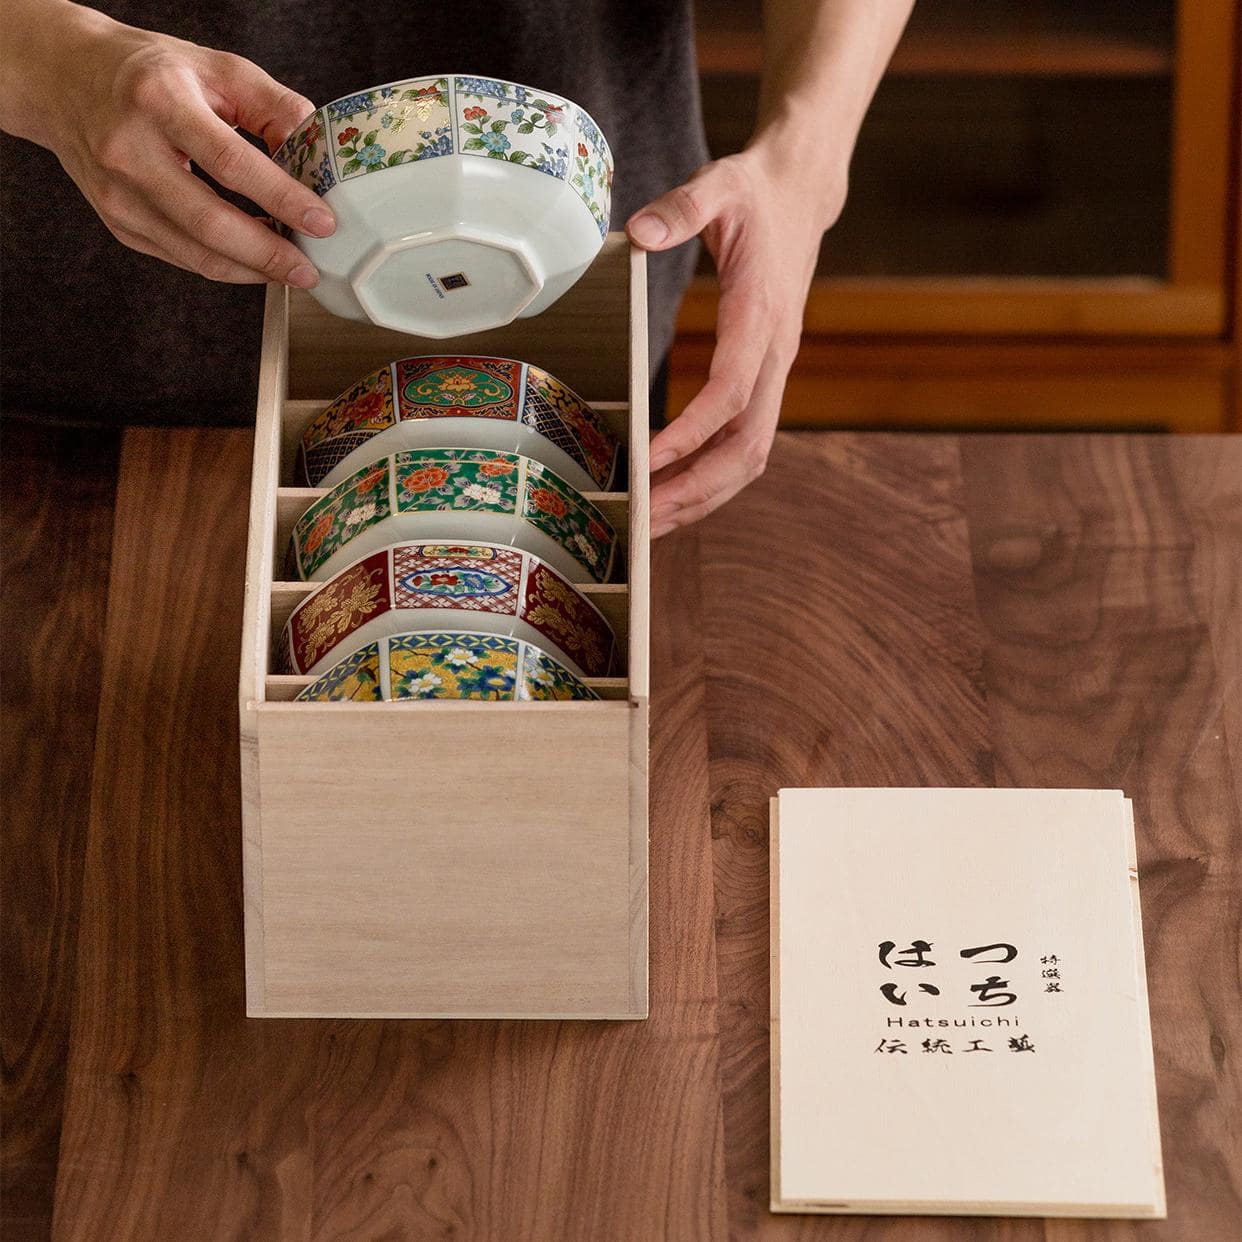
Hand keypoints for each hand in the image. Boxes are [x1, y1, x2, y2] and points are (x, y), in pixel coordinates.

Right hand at [2, 2, 331, 285]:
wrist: (64, 77)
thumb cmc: (148, 72)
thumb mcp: (215, 67)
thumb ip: (274, 106)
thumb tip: (319, 155)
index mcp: (158, 100)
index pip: (231, 163)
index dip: (282, 199)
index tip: (322, 222)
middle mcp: (130, 149)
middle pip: (211, 223)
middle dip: (269, 255)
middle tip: (309, 269)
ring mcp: (118, 193)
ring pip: (196, 253)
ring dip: (251, 269)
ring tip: (289, 269)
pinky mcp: (117, 221)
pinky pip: (182, 258)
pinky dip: (224, 265)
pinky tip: (252, 260)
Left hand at [627, 144, 843, 537]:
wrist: (801, 196)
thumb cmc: (754, 193)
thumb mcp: (719, 183)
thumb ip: (681, 207)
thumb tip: (640, 232)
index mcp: (761, 313)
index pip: (730, 390)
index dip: (691, 432)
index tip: (648, 461)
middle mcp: (774, 354)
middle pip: (745, 445)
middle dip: (696, 488)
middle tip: (644, 521)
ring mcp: (774, 372)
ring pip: (750, 456)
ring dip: (704, 496)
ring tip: (653, 525)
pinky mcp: (765, 378)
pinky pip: (745, 444)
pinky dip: (713, 479)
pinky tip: (675, 495)